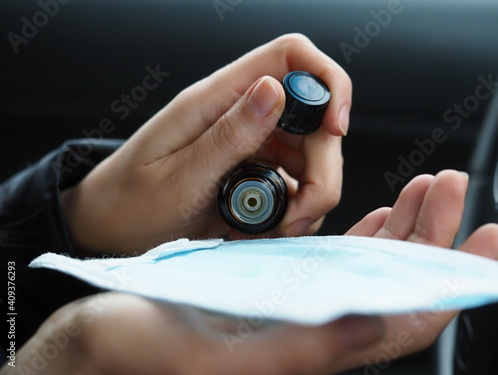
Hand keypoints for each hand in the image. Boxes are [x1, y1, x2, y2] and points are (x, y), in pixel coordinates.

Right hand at [10, 171, 497, 374]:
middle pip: (396, 287)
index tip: (487, 244)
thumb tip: (378, 324)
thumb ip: (303, 351)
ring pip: (371, 267)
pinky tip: (379, 211)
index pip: (404, 324)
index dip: (452, 285)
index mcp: (309, 354)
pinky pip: (335, 258)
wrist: (102, 343)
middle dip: (434, 238)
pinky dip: (363, 231)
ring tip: (426, 187)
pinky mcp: (274, 287)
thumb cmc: (142, 355)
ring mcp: (297, 307)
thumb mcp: (221, 358)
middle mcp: (314, 332)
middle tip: (452, 188)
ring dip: (404, 227)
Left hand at [61, 33, 350, 254]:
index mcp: (217, 100)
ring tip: (280, 228)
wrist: (110, 227)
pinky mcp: (252, 174)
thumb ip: (229, 135)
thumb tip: (275, 90)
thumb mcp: (179, 175)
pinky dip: (296, 208)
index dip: (326, 82)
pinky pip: (294, 183)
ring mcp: (249, 146)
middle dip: (323, 169)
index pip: (290, 57)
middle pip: (313, 119)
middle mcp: (240, 116)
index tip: (337, 128)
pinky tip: (272, 229)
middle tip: (300, 214)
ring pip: (310, 156)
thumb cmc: (131, 201)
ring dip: (311, 195)